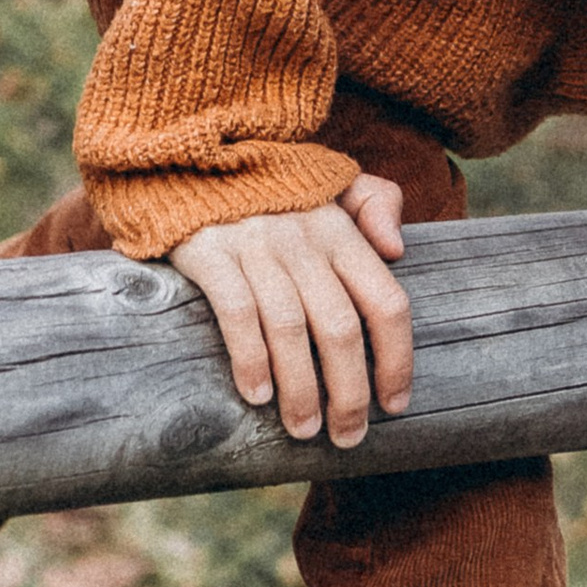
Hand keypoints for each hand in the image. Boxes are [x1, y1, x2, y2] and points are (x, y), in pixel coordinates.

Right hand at [168, 176, 413, 448]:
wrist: (189, 150)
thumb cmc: (269, 182)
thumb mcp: (331, 180)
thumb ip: (376, 204)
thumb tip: (397, 251)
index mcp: (340, 229)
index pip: (386, 302)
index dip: (397, 360)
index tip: (395, 404)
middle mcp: (304, 238)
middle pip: (340, 328)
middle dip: (350, 393)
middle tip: (347, 436)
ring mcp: (255, 245)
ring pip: (290, 329)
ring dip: (301, 390)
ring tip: (303, 431)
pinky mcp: (208, 252)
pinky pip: (236, 313)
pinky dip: (250, 360)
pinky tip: (257, 396)